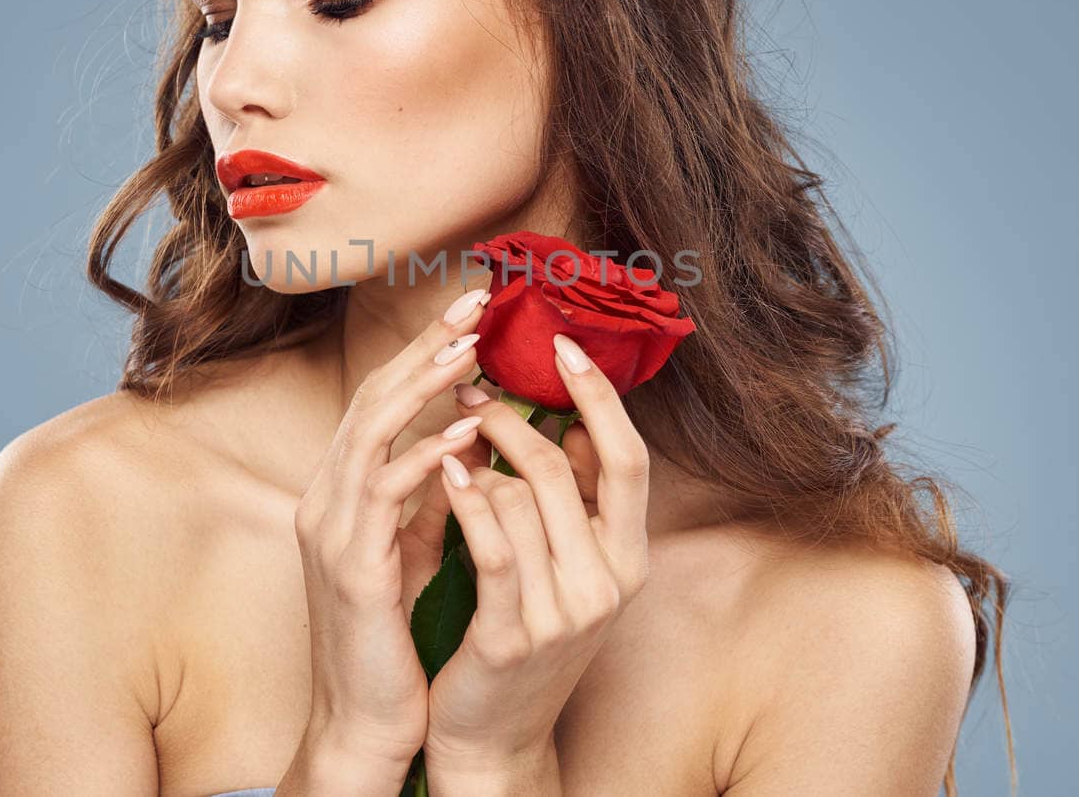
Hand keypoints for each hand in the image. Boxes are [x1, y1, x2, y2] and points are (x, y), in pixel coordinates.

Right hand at [291, 287, 495, 774]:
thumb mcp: (412, 549)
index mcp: (342, 492)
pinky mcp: (348, 566)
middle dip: (422, 346)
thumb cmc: (396, 638)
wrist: (367, 721)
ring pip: (369, 431)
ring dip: (421, 386)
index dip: (421, 351)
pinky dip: (426, 456)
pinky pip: (384, 493)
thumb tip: (469, 441)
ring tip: (471, 350)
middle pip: (370, 398)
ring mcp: (331, 530)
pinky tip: (466, 432)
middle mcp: (327, 498)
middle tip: (473, 302)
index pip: (380, 400)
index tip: (471, 312)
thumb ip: (428, 494)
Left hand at [423, 332, 651, 774]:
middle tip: (471, 391)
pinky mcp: (514, 635)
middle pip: (568, 468)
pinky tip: (447, 473)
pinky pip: (492, 546)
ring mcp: (565, 613)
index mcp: (629, 558)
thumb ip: (571, 500)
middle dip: (514, 419)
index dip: (601, 397)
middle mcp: (609, 584)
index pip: (631, 459)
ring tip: (451, 444)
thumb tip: (569, 415)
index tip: (564, 345)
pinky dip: (467, 500)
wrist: (491, 733)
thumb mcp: (563, 565)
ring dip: (480, 460)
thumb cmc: (518, 630)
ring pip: (522, 499)